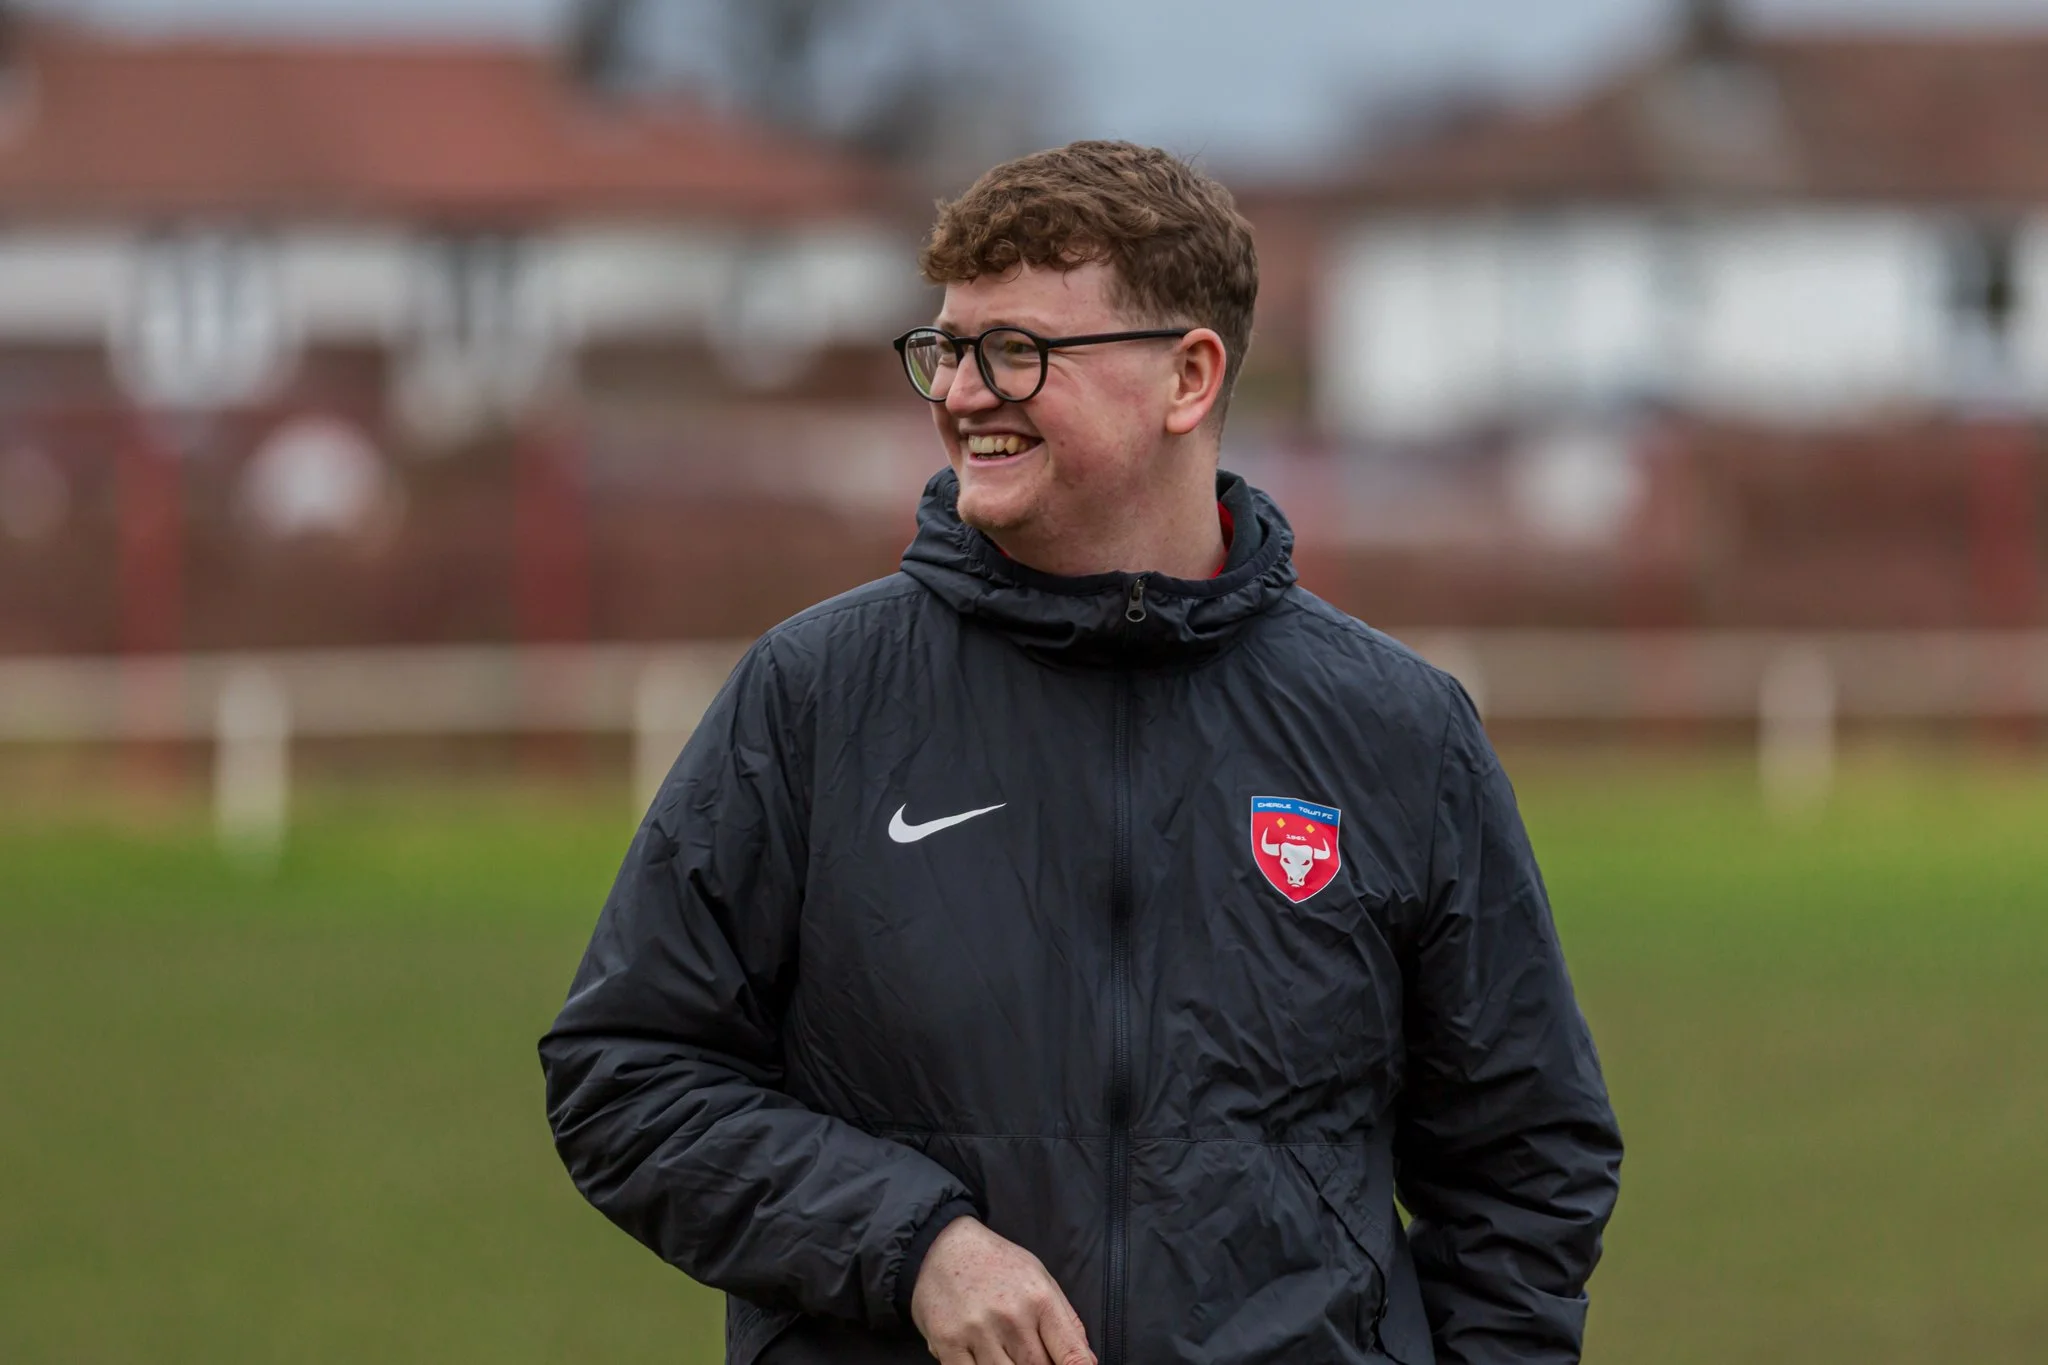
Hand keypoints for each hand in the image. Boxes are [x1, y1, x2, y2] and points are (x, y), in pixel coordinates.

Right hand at [910, 1216, 1094, 1364]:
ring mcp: (978, 1331)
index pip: (1071, 1355)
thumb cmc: (996, 1264)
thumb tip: (1086, 1361)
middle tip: (1030, 1355)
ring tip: (1006, 1352)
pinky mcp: (948, 1343)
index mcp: (1040, 1300)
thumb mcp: (1040, 1279)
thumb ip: (1067, 1321)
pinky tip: (983, 1359)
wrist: (943, 1245)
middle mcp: (1011, 1316)